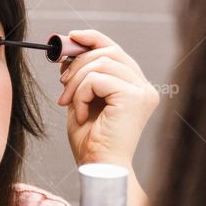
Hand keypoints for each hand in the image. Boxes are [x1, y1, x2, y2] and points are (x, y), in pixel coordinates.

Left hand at [55, 29, 159, 166]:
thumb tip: (71, 47)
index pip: (116, 49)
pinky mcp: (134, 97)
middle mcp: (144, 87)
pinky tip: (82, 114)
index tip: (71, 37)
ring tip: (69, 104)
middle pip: (110, 51)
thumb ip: (83, 75)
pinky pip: (98, 78)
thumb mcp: (83, 99)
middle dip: (79, 61)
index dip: (93, 38)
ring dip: (76, 82)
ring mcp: (142, 91)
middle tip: (62, 82)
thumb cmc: (91, 141)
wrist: (99, 168)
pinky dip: (81, 94)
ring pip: (101, 62)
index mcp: (135, 87)